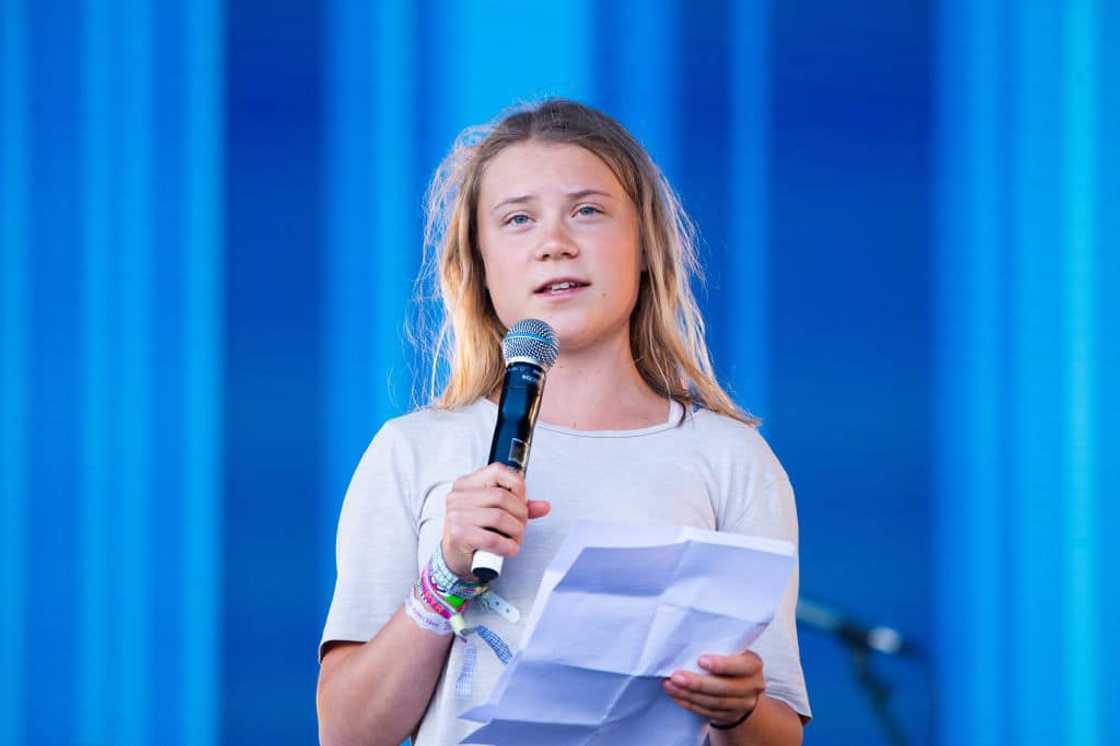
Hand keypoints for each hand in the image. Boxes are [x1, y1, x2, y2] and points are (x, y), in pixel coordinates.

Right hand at [441, 463, 550, 577]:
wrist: (454, 558)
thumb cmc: (473, 532)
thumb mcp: (494, 514)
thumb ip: (518, 507)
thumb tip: (543, 506)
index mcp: (466, 485)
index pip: (497, 471)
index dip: (517, 485)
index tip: (522, 501)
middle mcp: (459, 497)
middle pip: (502, 496)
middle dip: (520, 514)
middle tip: (521, 525)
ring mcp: (457, 515)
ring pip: (499, 517)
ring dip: (516, 531)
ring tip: (515, 538)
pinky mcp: (459, 535)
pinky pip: (492, 539)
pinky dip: (507, 546)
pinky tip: (509, 548)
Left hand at [662, 650, 764, 727]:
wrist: (741, 687)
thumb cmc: (731, 661)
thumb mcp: (731, 651)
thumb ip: (718, 647)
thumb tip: (688, 643)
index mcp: (754, 665)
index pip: (741, 666)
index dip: (722, 665)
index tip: (700, 661)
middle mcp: (752, 686)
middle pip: (725, 688)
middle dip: (698, 683)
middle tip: (676, 676)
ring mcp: (743, 704)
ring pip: (714, 703)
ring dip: (689, 694)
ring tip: (670, 685)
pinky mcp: (730, 716)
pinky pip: (708, 712)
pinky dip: (690, 704)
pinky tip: (676, 695)